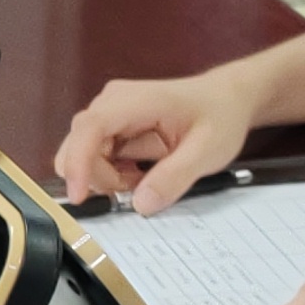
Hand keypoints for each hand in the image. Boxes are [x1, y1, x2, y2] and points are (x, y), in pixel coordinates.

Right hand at [55, 68, 261, 212]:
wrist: (226, 99)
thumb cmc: (219, 116)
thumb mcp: (207, 151)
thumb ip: (174, 178)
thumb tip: (141, 204)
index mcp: (134, 100)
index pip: (90, 128)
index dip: (78, 163)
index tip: (78, 196)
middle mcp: (112, 103)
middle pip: (79, 147)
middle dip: (100, 178)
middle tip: (137, 186)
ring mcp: (109, 114)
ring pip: (84, 157)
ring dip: (108, 178)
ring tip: (144, 177)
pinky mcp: (111, 127)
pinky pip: (96, 158)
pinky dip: (113, 175)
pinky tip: (139, 172)